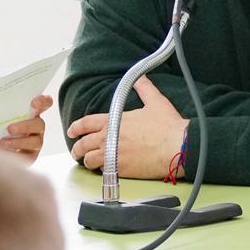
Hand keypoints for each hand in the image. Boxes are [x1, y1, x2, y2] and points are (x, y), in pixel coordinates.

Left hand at [0, 95, 50, 165]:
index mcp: (31, 111)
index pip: (45, 103)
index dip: (43, 102)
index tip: (33, 103)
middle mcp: (36, 126)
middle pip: (39, 124)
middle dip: (25, 126)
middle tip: (9, 128)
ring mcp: (35, 142)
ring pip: (35, 141)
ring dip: (19, 142)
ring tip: (2, 143)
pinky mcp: (30, 156)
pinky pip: (27, 156)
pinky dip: (15, 155)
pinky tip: (2, 153)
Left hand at [67, 78, 188, 177]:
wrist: (176, 147)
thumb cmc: (167, 125)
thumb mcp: (155, 101)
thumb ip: (144, 88)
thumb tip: (141, 78)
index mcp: (113, 121)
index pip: (86, 123)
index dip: (76, 127)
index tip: (72, 131)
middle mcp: (108, 138)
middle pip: (83, 144)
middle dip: (77, 148)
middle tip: (77, 151)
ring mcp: (113, 156)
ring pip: (90, 160)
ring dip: (88, 161)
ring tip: (90, 162)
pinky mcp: (120, 170)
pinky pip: (103, 172)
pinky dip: (102, 170)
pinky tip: (106, 169)